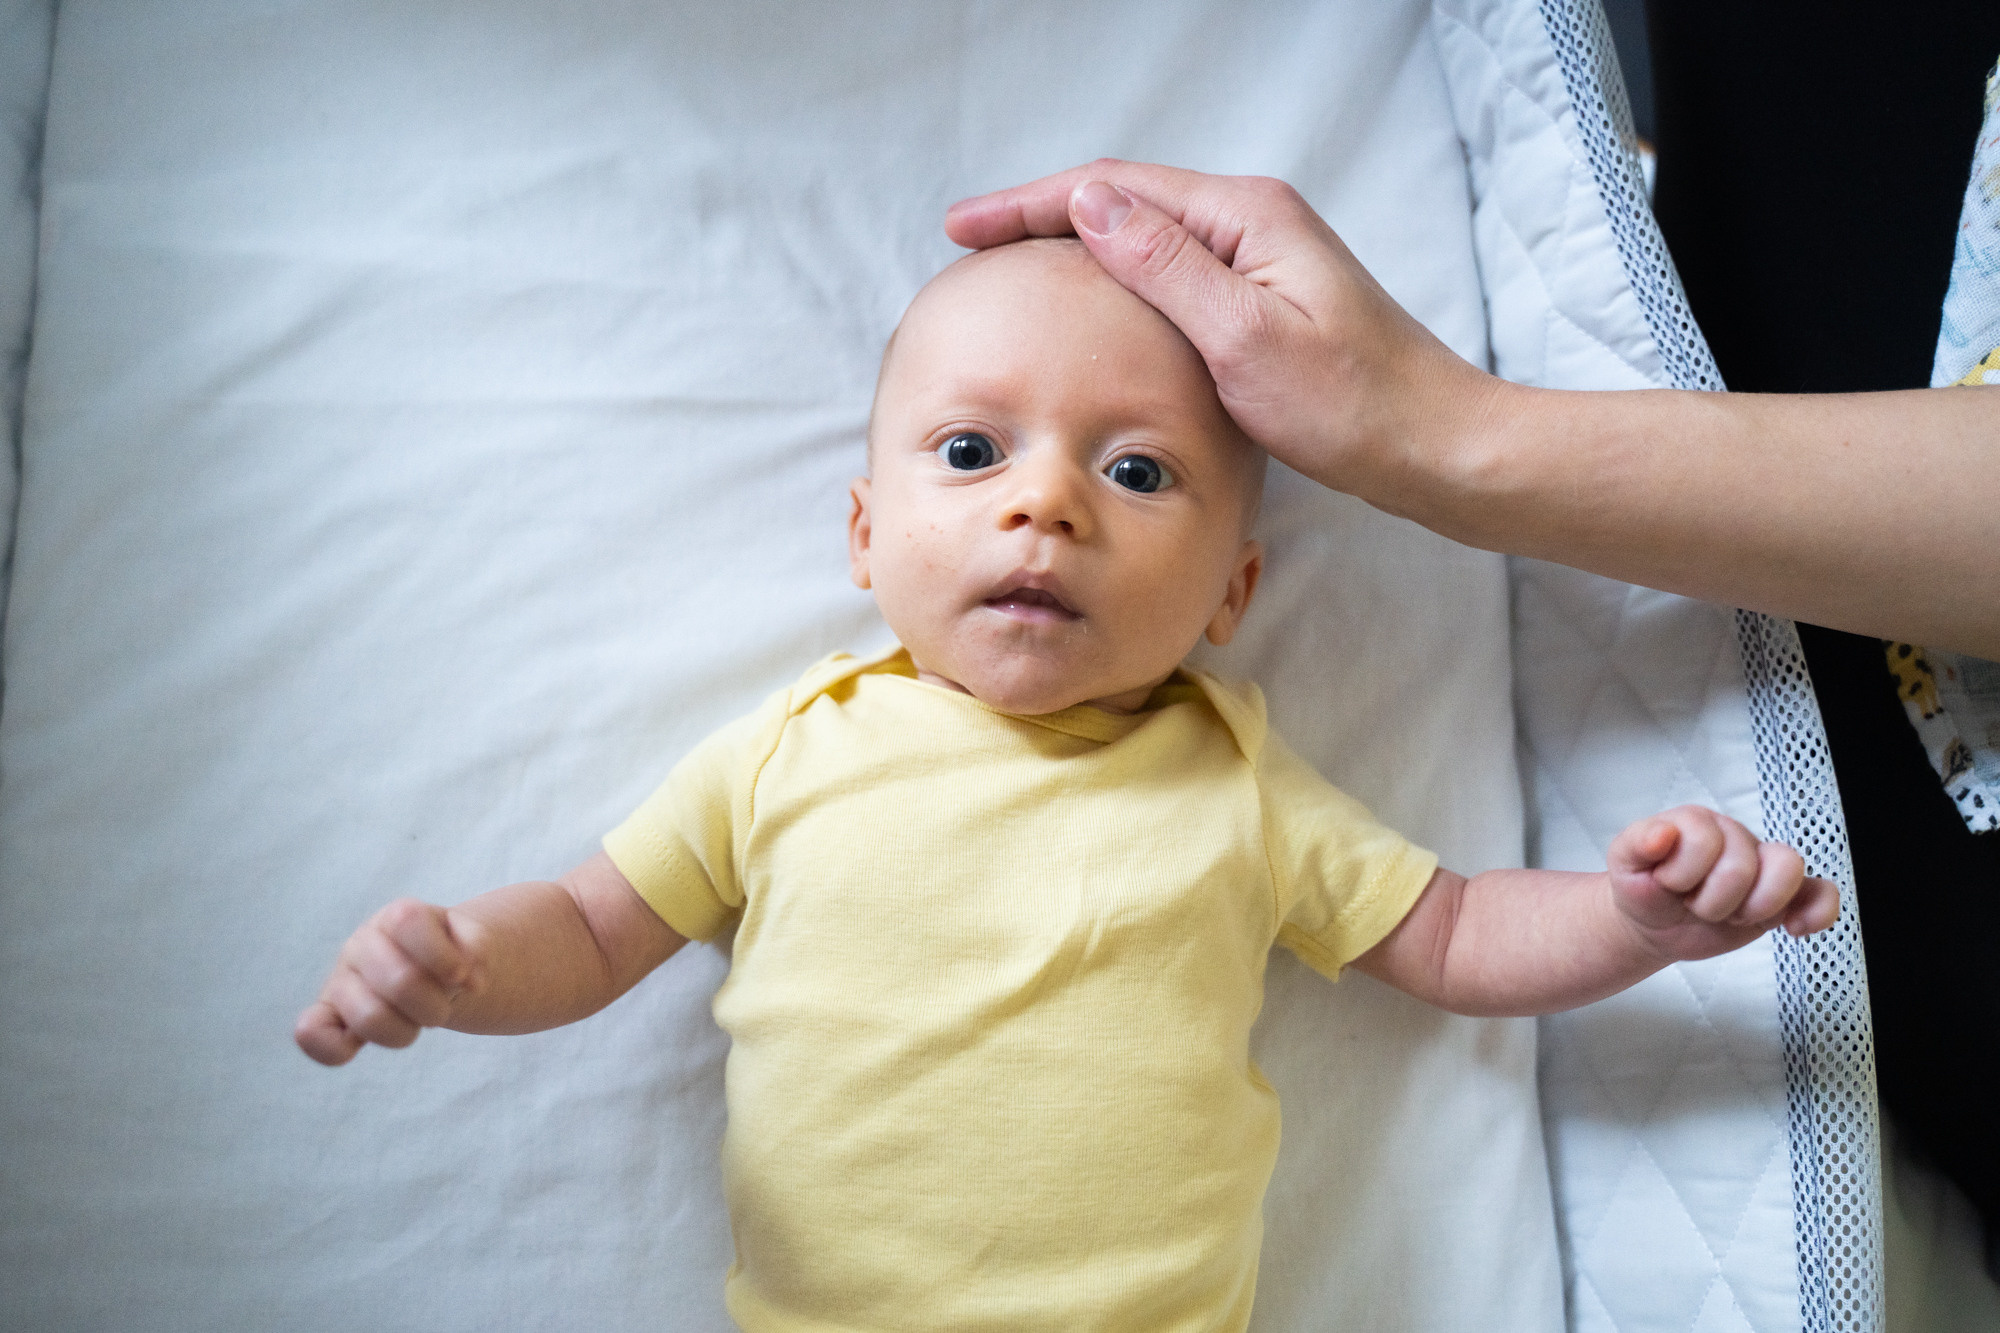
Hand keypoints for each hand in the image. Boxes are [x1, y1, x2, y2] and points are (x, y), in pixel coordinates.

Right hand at [294, 899, 482, 1066]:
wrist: (432, 973)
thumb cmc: (453, 956)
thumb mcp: (473, 941)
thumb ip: (477, 947)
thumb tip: (467, 977)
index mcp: (398, 916)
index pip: (409, 922)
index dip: (444, 957)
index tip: (464, 978)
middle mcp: (362, 943)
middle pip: (400, 981)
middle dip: (435, 1006)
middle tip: (444, 1008)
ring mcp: (342, 979)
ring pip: (368, 1016)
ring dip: (407, 1032)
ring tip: (416, 1025)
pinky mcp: (328, 1013)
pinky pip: (313, 1034)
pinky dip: (332, 1048)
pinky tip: (355, 1047)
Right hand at [945, 160, 1497, 507]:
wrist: (1435, 448)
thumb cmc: (1353, 406)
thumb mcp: (1245, 339)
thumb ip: (1166, 266)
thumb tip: (1090, 205)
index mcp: (1247, 215)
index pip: (1116, 187)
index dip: (1030, 204)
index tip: (963, 228)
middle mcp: (1253, 222)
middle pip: (1126, 200)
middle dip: (1042, 217)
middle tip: (970, 246)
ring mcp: (1260, 260)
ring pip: (1146, 237)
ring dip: (1076, 247)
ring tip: (1011, 271)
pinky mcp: (1264, 302)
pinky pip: (1171, 274)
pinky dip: (1117, 282)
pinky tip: (1090, 309)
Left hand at [1607, 805, 1839, 961]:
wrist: (1653, 921)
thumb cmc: (1643, 886)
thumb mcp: (1624, 864)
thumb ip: (1636, 843)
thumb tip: (1662, 833)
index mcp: (1697, 823)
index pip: (1705, 841)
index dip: (1683, 874)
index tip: (1667, 885)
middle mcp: (1735, 837)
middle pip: (1743, 865)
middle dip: (1711, 900)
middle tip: (1694, 904)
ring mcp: (1762, 866)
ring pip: (1789, 869)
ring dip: (1754, 906)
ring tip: (1730, 915)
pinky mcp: (1782, 897)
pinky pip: (1821, 893)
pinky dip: (1817, 911)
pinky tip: (1794, 928)